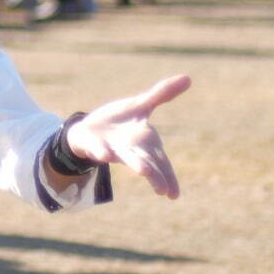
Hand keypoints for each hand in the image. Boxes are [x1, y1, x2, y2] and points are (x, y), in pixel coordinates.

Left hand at [65, 74, 191, 198]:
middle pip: (146, 162)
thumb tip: (188, 78)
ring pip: (125, 157)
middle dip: (155, 175)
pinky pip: (97, 149)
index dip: (168, 175)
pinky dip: (101, 152)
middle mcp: (130, 148)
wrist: (86, 128)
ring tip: (144, 172)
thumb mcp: (140, 105)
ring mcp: (111, 147)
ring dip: (134, 163)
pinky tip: (104, 156)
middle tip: (163, 190)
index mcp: (145, 141)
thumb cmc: (117, 122)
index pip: (161, 160)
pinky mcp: (92, 144)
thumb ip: (161, 94)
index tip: (174, 194)